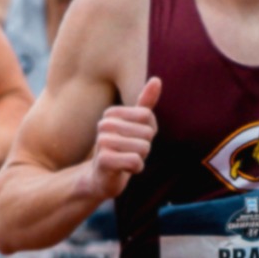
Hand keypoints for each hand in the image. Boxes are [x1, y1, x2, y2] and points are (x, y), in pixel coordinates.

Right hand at [83, 78, 160, 199]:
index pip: (147, 116)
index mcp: (111, 113)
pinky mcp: (103, 161)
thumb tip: (157, 80)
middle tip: (128, 152)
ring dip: (140, 158)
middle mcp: (104, 125)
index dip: (148, 131)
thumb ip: (145, 103)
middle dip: (144, 147)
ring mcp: (101, 142)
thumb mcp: (135, 124)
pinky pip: (135, 161)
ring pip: (143, 148)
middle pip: (147, 133)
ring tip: (124, 160)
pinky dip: (135, 168)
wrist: (101, 177)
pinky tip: (123, 169)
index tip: (134, 138)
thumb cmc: (122, 148)